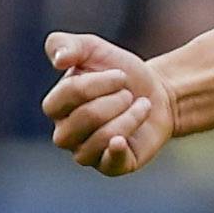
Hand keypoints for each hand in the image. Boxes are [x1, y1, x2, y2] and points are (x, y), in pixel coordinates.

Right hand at [41, 33, 173, 175]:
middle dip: (116, 100)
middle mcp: (65, 134)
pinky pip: (109, 163)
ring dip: (129, 116)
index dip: (99, 82)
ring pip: (102, 138)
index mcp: (57, 106)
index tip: (122, 75)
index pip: (69, 94)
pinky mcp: (110, 167)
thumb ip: (67, 45)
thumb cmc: (119, 72)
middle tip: (129, 94)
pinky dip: (116, 150)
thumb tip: (58, 60)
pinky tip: (123, 140)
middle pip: (86, 117)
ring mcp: (86, 153)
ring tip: (141, 106)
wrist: (157, 94)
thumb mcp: (93, 49)